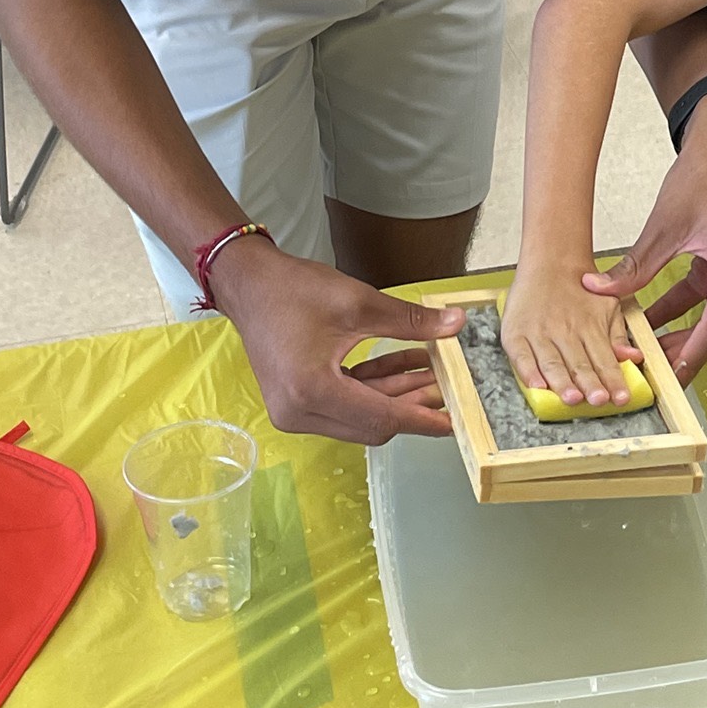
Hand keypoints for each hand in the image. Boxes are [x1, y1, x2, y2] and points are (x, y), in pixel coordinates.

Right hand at [210, 240, 464, 444]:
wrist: (249, 284)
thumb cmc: (297, 289)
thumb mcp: (359, 302)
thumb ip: (410, 321)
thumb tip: (457, 324)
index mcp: (313, 391)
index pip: (381, 417)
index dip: (422, 419)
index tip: (456, 420)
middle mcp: (300, 413)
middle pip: (372, 423)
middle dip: (413, 403)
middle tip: (451, 384)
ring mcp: (294, 413)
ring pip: (361, 416)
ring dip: (396, 393)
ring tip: (434, 367)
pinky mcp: (296, 404)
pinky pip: (345, 405)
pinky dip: (374, 387)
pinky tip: (405, 363)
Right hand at [500, 267, 644, 408]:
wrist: (550, 260)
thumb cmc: (580, 288)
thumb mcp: (608, 305)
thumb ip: (618, 335)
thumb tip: (632, 357)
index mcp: (590, 327)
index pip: (604, 360)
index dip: (613, 380)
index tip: (621, 398)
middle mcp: (565, 331)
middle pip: (579, 364)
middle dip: (590, 384)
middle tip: (598, 400)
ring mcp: (539, 332)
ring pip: (552, 363)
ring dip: (562, 382)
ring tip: (572, 398)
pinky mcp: (515, 333)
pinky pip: (521, 356)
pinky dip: (528, 371)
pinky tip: (537, 385)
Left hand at [584, 93, 706, 383]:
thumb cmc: (703, 176)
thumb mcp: (663, 226)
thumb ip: (633, 266)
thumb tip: (594, 289)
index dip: (686, 359)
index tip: (661, 380)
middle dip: (684, 352)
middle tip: (647, 368)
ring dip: (688, 333)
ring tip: (647, 348)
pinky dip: (692, 310)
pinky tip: (657, 318)